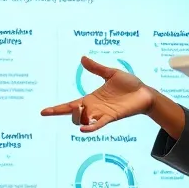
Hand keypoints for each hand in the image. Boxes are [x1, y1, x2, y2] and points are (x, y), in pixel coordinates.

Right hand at [39, 56, 153, 131]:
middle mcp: (94, 108)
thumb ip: (96, 68)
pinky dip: (90, 127)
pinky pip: (98, 124)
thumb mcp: (110, 73)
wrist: (145, 92)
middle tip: (71, 106)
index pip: (70, 105)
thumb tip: (82, 58)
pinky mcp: (112, 117)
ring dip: (77, 117)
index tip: (43, 112)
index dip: (57, 109)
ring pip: (83, 120)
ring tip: (79, 109)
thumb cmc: (129, 84)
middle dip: (66, 112)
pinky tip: (84, 129)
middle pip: (73, 115)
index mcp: (91, 99)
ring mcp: (102, 114)